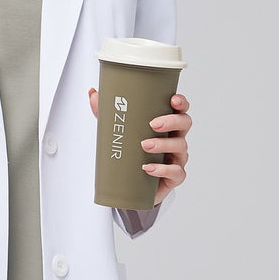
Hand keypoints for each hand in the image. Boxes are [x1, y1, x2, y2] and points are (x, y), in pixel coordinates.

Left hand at [88, 81, 190, 204]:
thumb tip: (93, 93)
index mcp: (168, 124)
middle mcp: (176, 138)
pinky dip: (162, 170)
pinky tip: (148, 168)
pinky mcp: (174, 177)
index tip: (172, 100)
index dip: (181, 103)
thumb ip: (106, 112)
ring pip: (180, 146)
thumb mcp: (119, 131)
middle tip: (153, 124)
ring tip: (144, 145)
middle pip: (185, 123)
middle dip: (171, 122)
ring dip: (163, 144)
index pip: (181, 109)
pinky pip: (175, 172)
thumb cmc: (133, 154)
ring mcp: (177, 157)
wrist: (134, 186)